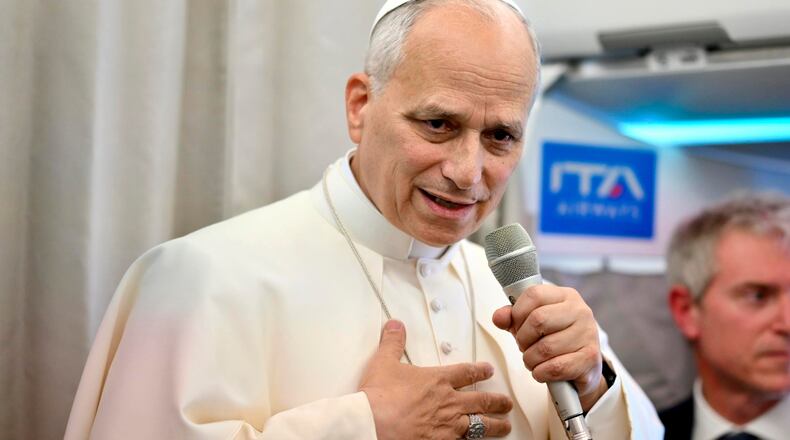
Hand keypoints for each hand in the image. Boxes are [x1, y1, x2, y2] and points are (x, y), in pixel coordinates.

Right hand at [359, 320, 513, 439]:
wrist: (373, 424)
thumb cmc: (380, 397)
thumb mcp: (384, 362)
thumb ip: (393, 343)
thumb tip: (395, 327)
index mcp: (437, 380)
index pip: (466, 372)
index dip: (480, 371)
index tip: (488, 371)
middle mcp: (448, 402)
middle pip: (481, 400)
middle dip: (497, 401)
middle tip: (506, 402)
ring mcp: (448, 426)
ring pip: (481, 425)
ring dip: (495, 425)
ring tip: (504, 427)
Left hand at [492, 285, 607, 410]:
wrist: (582, 367)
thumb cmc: (554, 339)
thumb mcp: (531, 324)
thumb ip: (512, 318)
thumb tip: (498, 317)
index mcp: (565, 296)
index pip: (534, 294)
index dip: (517, 313)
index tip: (517, 326)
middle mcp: (580, 311)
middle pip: (538, 320)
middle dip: (523, 339)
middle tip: (524, 347)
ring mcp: (588, 333)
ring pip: (546, 347)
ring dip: (530, 359)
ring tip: (533, 360)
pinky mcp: (590, 358)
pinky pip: (556, 367)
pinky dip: (541, 372)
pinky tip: (542, 371)